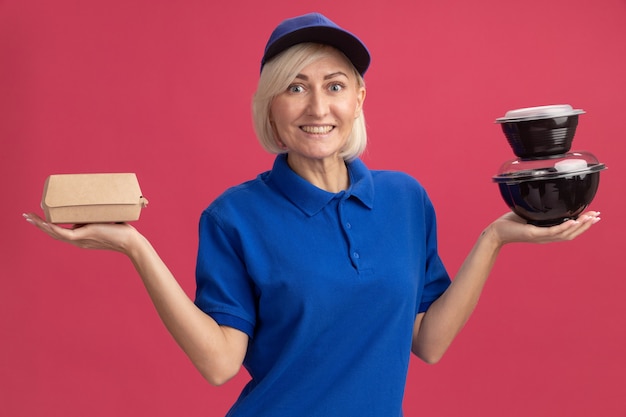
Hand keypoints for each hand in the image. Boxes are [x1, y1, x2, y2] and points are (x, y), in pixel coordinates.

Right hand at [23, 212, 138, 254]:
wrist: (131, 242)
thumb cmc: (122, 230)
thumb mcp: (104, 221)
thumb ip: (95, 214)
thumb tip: (90, 201)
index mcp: (81, 238)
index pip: (60, 232)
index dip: (47, 226)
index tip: (38, 218)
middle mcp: (78, 241)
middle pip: (53, 233)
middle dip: (38, 224)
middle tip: (26, 215)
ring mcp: (80, 239)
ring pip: (55, 233)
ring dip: (40, 225)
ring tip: (29, 217)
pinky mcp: (85, 235)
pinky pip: (64, 233)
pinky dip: (52, 228)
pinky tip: (43, 223)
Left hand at [488, 210, 600, 245]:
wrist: (496, 232)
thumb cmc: (510, 223)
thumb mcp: (528, 213)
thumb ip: (538, 208)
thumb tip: (545, 194)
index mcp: (546, 233)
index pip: (568, 231)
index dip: (582, 226)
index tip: (593, 217)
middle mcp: (546, 237)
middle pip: (571, 234)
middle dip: (586, 226)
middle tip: (598, 217)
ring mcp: (541, 236)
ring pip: (565, 234)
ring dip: (579, 226)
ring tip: (590, 218)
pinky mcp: (534, 234)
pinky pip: (552, 231)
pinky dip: (564, 227)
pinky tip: (572, 221)